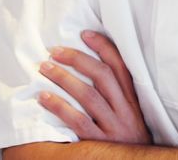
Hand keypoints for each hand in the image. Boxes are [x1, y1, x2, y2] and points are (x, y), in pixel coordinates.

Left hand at [37, 30, 151, 144]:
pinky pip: (79, 122)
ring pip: (89, 97)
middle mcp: (126, 112)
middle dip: (78, 59)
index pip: (120, 67)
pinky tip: (44, 98)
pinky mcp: (100, 144)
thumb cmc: (128, 139)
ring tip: (44, 68)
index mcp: (133, 101)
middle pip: (103, 76)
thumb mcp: (130, 116)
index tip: (85, 34)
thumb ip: (116, 95)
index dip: (103, 47)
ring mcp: (114, 128)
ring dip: (64, 79)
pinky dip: (60, 107)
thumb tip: (91, 67)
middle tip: (55, 51)